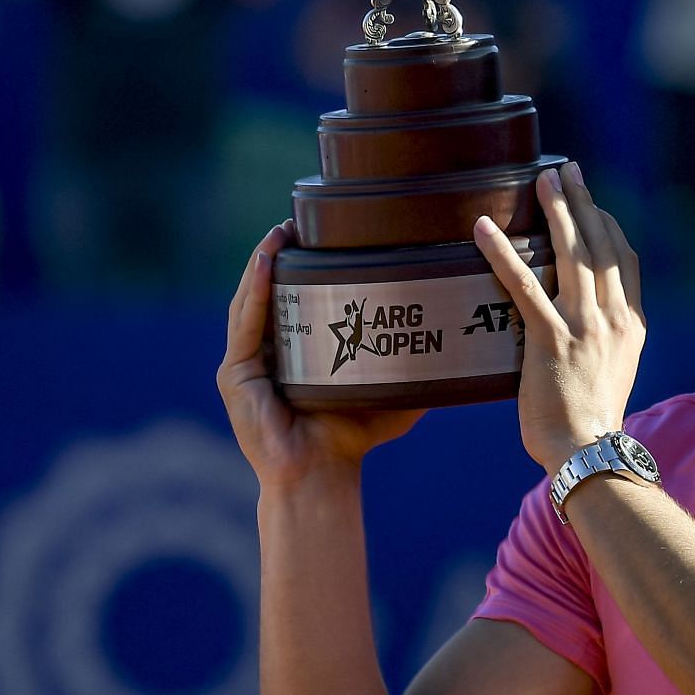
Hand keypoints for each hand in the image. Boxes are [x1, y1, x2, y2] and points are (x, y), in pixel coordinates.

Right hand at [215, 221, 425, 494]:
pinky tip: (266, 261)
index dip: (300, 263)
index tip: (318, 230)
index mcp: (293, 351)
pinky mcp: (236, 375)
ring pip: (252, 300)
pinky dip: (254, 290)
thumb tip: (459, 346)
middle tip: (299, 219)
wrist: (322, 476)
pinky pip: (244, 324)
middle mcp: (264, 352)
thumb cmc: (353, 437)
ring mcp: (245, 363)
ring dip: (264, 261)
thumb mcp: (388, 389)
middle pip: (268, 290)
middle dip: (280, 253)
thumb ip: (414, 367)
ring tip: (281, 231)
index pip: (292, 297)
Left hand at [472, 164, 644, 474]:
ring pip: (573, 253)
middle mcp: (614, 317)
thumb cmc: (593, 420)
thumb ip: (605, 339)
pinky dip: (502, 253)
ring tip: (542, 181)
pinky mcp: (551, 338)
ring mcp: (585, 326)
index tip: (590, 201)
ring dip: (557, 211)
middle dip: (583, 202)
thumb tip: (583, 321)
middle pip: (600, 244)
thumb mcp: (614, 371)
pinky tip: (484, 229)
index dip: (606, 223)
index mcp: (632, 324)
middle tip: (566, 170)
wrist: (589, 451)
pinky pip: (524, 285)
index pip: (624, 259)